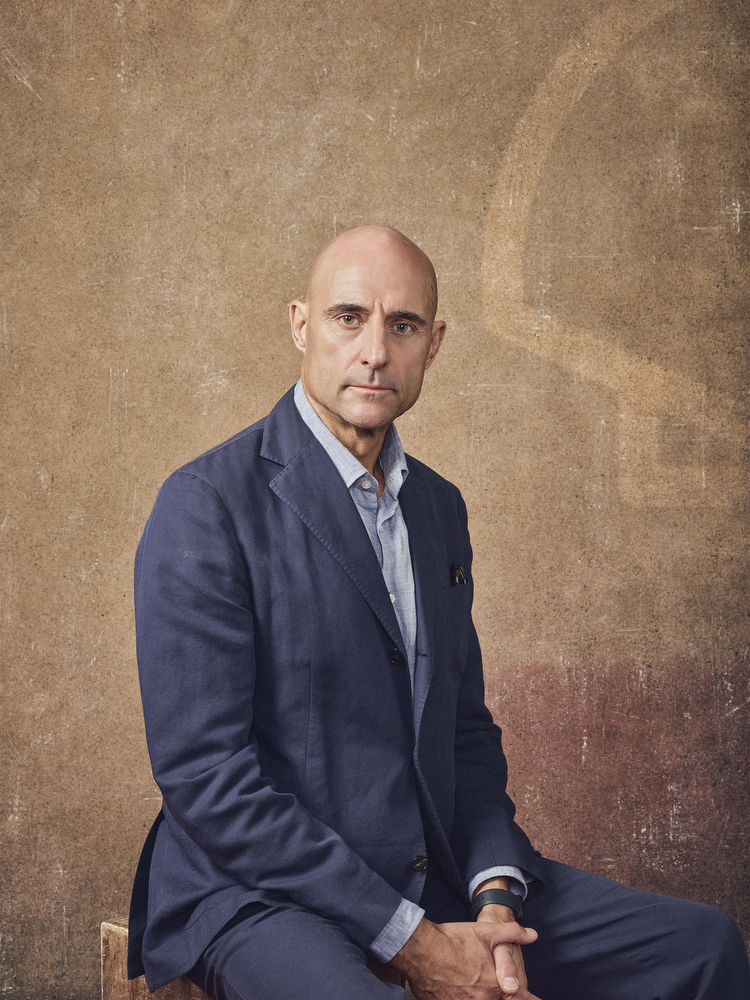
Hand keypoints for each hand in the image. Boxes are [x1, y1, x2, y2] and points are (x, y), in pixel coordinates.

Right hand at [389, 916, 539, 999]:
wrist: (420, 949)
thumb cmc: (453, 940)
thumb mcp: (486, 932)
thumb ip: (512, 934)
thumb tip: (532, 935)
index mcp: (495, 985)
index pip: (521, 998)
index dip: (531, 999)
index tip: (536, 999)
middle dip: (502, 994)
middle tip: (487, 978)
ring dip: (482, 995)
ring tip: (472, 982)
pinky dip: (465, 996)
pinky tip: (460, 987)